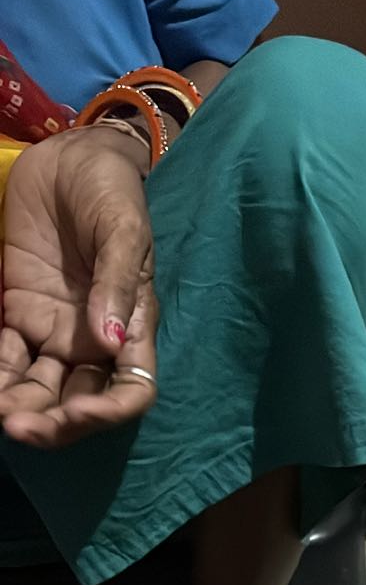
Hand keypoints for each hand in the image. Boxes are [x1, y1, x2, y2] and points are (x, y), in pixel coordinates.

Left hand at [0, 127, 157, 447]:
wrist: (70, 157)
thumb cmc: (111, 191)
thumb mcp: (123, 230)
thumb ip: (117, 284)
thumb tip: (109, 342)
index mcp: (133, 329)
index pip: (131, 390)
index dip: (107, 412)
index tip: (76, 413)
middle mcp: (95, 342)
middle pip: (80, 402)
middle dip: (52, 424)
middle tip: (18, 427)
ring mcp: (56, 331)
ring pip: (40, 389)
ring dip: (20, 409)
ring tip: (0, 414)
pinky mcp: (20, 314)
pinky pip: (7, 356)